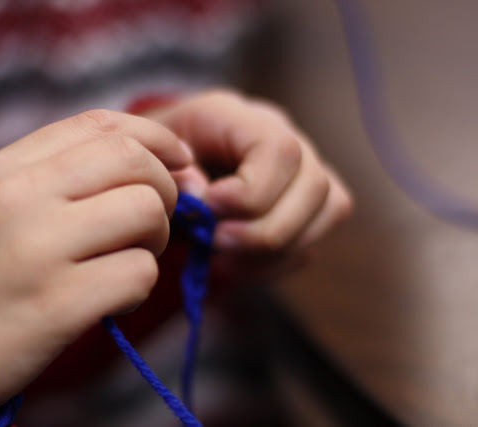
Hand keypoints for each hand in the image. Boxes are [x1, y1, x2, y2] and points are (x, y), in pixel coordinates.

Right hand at [0, 110, 191, 406]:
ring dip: (156, 240)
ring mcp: (37, 248)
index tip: (178, 159)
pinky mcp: (55, 303)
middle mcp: (18, 196)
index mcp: (2, 168)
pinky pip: (138, 273)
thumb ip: (49, 178)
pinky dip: (139, 287)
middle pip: (134, 161)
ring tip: (129, 262)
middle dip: (165, 190)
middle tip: (152, 224)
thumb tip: (138, 165)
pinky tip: (113, 301)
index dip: (154, 136)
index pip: (98, 125)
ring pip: (146, 211)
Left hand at [148, 89, 352, 280]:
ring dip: (275, 250)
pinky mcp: (307, 203)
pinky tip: (237, 265)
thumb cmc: (158, 160)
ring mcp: (302, 168)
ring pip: (330, 210)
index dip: (251, 190)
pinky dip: (277, 263)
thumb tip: (201, 198)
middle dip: (264, 229)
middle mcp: (284, 134)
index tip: (209, 209)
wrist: (167, 165)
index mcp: (239, 116)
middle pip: (314, 184)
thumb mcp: (150, 158)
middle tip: (215, 242)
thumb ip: (170, 173)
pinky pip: (315, 237)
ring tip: (224, 259)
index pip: (279, 148)